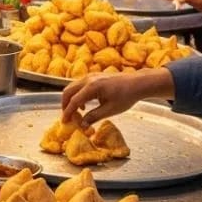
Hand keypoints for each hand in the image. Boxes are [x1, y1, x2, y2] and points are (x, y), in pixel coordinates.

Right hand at [61, 69, 175, 126]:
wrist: (137, 83)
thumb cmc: (126, 96)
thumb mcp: (110, 110)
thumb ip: (93, 117)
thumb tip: (82, 125)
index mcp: (92, 87)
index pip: (74, 101)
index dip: (67, 112)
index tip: (64, 122)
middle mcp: (88, 79)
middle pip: (68, 91)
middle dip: (65, 104)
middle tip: (68, 117)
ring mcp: (90, 76)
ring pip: (72, 87)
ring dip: (71, 99)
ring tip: (77, 112)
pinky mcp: (94, 76)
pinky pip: (79, 85)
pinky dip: (77, 95)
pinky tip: (85, 104)